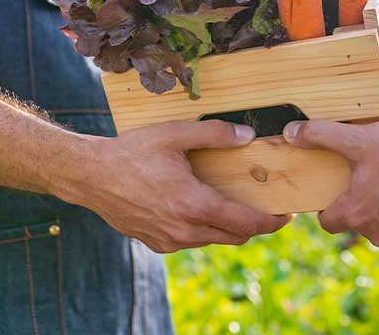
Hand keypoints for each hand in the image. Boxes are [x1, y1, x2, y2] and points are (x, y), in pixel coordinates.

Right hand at [58, 120, 290, 252]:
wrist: (91, 176)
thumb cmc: (132, 153)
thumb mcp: (174, 135)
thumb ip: (214, 134)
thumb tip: (247, 136)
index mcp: (194, 205)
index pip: (246, 223)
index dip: (271, 222)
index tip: (287, 214)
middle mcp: (184, 230)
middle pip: (235, 237)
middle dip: (255, 225)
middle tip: (267, 208)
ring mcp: (169, 240)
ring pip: (214, 240)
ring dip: (229, 227)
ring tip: (235, 204)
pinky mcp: (157, 243)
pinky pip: (192, 241)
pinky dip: (205, 229)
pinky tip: (201, 207)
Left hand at [283, 119, 378, 247]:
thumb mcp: (362, 137)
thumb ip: (322, 135)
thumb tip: (290, 132)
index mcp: (356, 214)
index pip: (326, 219)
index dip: (328, 200)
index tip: (337, 181)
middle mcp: (377, 234)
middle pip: (354, 219)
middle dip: (357, 197)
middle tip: (368, 170)